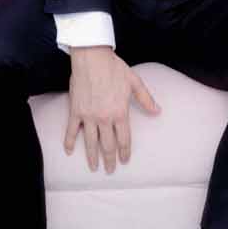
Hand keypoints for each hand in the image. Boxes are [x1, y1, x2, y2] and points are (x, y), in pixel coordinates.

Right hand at [64, 47, 159, 173]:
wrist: (92, 57)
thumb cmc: (114, 68)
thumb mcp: (134, 82)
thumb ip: (146, 99)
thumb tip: (158, 111)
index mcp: (120, 112)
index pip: (124, 139)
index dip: (124, 152)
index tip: (125, 160)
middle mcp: (104, 118)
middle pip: (107, 145)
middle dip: (109, 160)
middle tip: (110, 170)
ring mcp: (88, 116)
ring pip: (90, 142)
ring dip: (92, 157)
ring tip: (94, 168)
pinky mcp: (75, 111)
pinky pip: (71, 130)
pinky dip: (69, 142)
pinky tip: (69, 152)